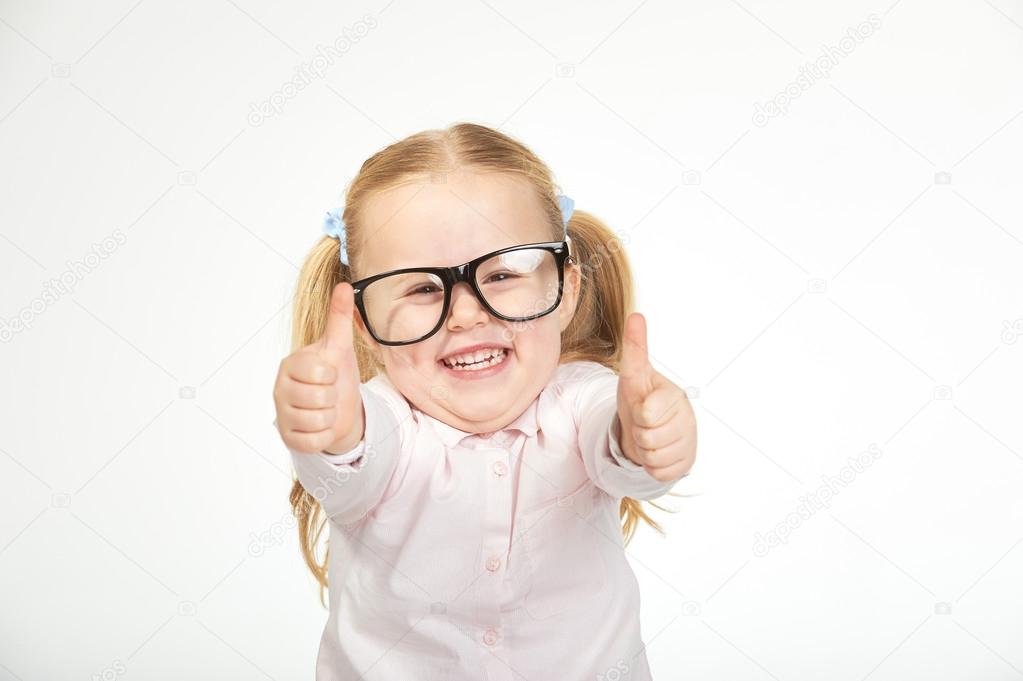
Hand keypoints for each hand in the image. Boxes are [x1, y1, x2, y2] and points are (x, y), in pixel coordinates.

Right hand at [273, 282, 364, 454]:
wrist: (337, 411)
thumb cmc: (335, 376)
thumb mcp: (339, 347)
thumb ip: (339, 317)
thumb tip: (345, 285)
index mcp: (291, 364)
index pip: (320, 371)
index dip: (332, 375)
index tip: (328, 375)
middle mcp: (280, 389)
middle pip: (321, 398)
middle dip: (333, 398)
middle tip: (328, 394)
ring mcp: (282, 415)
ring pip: (319, 420)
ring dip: (330, 417)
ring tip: (325, 409)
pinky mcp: (288, 439)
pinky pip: (315, 441)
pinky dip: (325, 436)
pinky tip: (320, 426)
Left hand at [616, 312, 696, 481]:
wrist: (650, 427)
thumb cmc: (642, 397)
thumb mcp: (634, 374)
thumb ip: (635, 347)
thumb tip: (636, 315)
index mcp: (674, 396)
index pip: (647, 414)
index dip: (638, 414)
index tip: (643, 406)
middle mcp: (687, 419)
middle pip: (647, 438)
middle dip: (638, 433)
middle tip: (644, 423)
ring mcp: (689, 442)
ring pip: (652, 457)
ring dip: (643, 450)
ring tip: (649, 435)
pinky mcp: (686, 464)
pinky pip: (659, 473)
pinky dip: (652, 466)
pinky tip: (657, 451)